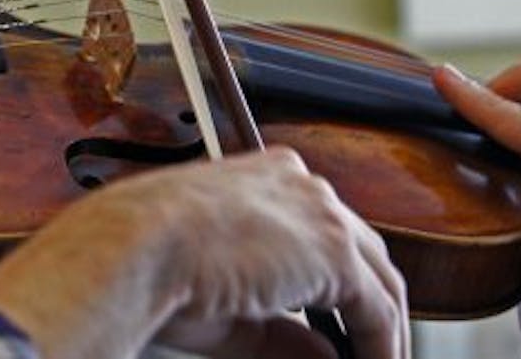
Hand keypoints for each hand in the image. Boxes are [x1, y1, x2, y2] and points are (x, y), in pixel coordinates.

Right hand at [0, 146, 408, 358]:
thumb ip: (283, 330)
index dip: (336, 283)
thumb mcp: (229, 303)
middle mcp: (302, 185)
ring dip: (384, 331)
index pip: (321, 229)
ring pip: (379, 279)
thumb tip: (323, 354)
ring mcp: (323, 214)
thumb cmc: (151, 262)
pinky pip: (378, 311)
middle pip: (362, 250)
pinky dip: (383, 347)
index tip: (336, 324)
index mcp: (269, 178)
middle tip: (366, 349)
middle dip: (370, 305)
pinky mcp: (335, 252)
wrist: (137, 246)